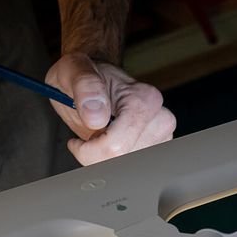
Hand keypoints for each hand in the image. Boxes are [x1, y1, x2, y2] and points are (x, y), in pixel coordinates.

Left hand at [44, 52, 174, 164]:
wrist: (96, 78)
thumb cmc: (86, 73)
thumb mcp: (74, 69)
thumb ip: (85, 88)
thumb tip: (96, 117)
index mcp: (144, 99)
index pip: (116, 147)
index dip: (89, 150)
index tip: (77, 140)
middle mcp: (159, 118)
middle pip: (122, 160)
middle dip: (97, 154)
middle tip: (89, 134)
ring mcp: (162, 135)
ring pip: (126, 167)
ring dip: (105, 157)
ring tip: (100, 134)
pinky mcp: (158, 147)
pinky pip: (130, 167)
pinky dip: (113, 160)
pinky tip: (109, 142)